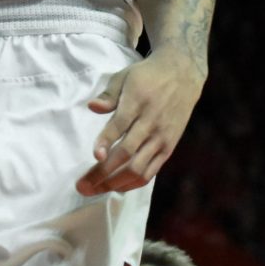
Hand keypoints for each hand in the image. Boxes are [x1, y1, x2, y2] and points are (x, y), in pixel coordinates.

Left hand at [76, 50, 204, 195]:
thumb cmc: (147, 76)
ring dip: (115, 183)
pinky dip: (133, 183)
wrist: (182, 75)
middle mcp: (151, 122)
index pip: (120, 125)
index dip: (106, 141)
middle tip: (82, 186)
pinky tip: (117, 187)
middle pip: (127, 153)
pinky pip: (151, 172)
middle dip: (103, 173)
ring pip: (138, 168)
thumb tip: (92, 107)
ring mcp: (161, 138)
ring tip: (94, 190)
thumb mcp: (125, 76)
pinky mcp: (169, 148)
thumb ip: (109, 94)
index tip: (95, 156)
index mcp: (138, 101)